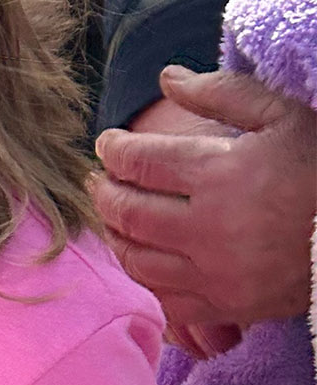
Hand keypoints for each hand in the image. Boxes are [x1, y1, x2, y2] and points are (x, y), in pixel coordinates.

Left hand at [93, 67, 316, 331]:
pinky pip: (164, 300)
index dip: (115, 151)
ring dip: (115, 236)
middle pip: (129, 213)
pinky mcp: (228, 307)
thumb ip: (224, 94)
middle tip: (99, 180)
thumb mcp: (286, 116)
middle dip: (105, 194)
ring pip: (137, 260)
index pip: (142, 162)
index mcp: (222, 174)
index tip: (107, 144)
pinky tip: (139, 260)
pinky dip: (142, 280)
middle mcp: (209, 229)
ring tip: (112, 217)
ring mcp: (216, 274)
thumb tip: (167, 77)